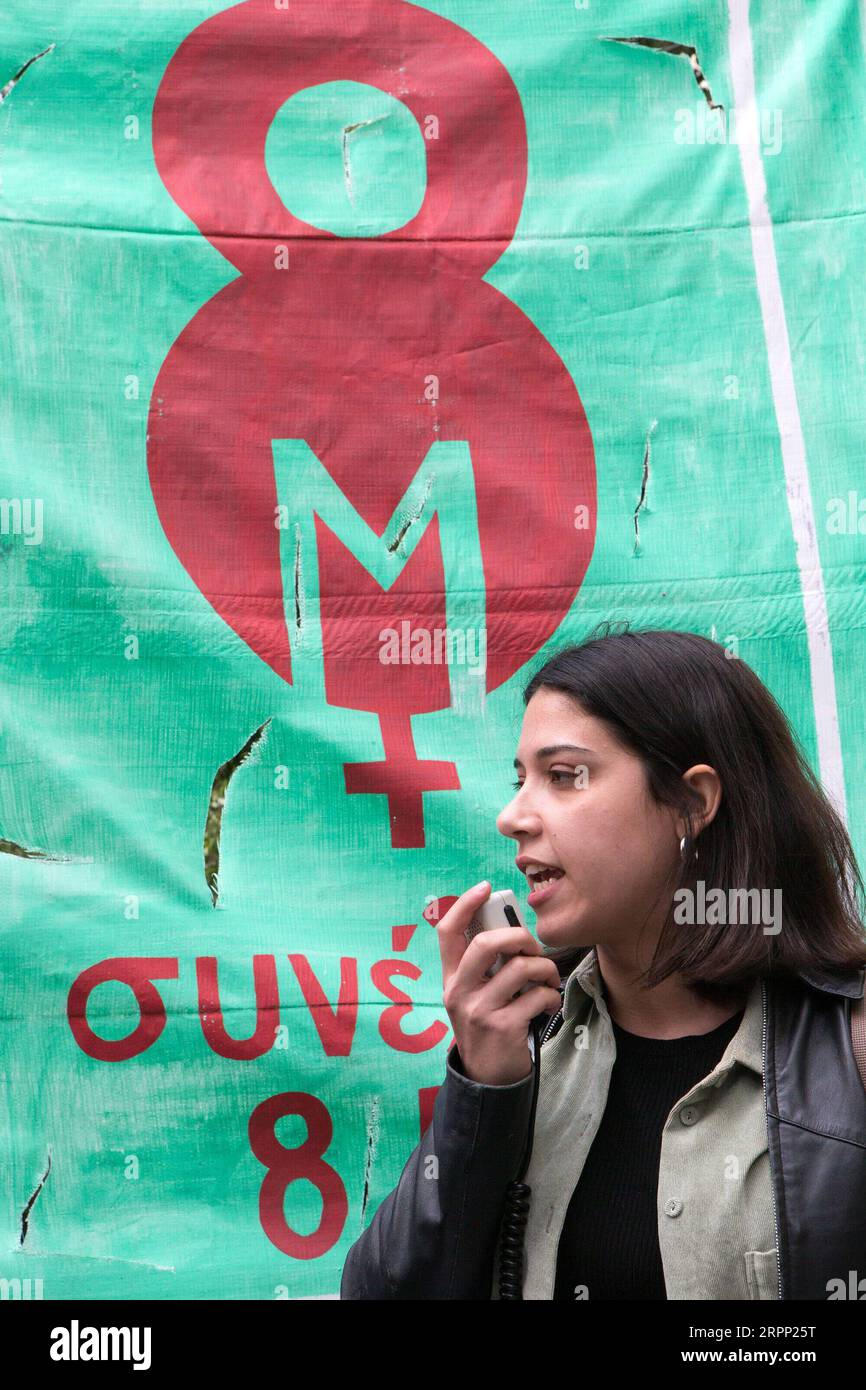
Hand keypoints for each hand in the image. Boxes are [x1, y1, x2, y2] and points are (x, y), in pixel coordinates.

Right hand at [436, 882, 561, 1084]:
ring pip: (520, 968)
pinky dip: (551, 996)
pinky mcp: (504, 1026)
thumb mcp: (473, 996)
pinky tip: (549, 1003)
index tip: (485, 887)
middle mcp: (459, 992)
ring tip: (549, 979)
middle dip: (519, 936)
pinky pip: (537, 995)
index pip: (447, 932)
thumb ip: (484, 968)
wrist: (487, 1078)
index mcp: (450, 979)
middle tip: (533, 948)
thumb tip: (513, 931)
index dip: (464, 904)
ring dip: (545, 969)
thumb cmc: (487, 1026)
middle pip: (487, 943)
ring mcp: (480, 1010)